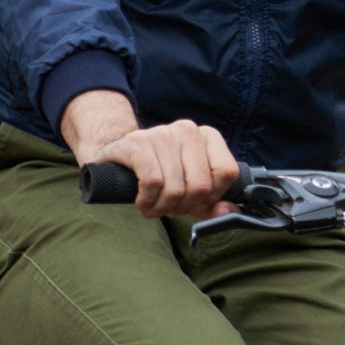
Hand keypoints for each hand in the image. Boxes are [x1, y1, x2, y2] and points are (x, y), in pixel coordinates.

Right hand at [62, 92, 241, 220]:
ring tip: (155, 209)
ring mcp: (162, 134)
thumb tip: (228, 213)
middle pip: (200, 184)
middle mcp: (188, 131)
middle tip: (171, 210)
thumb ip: (211, 201)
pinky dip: (148, 201)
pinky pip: (153, 182)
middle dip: (185, 207)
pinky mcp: (137, 143)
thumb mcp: (188, 185)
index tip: (196, 203)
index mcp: (207, 136)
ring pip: (175, 187)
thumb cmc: (159, 170)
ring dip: (163, 208)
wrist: (116, 154)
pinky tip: (143, 203)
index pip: (226, 172)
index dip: (212, 196)